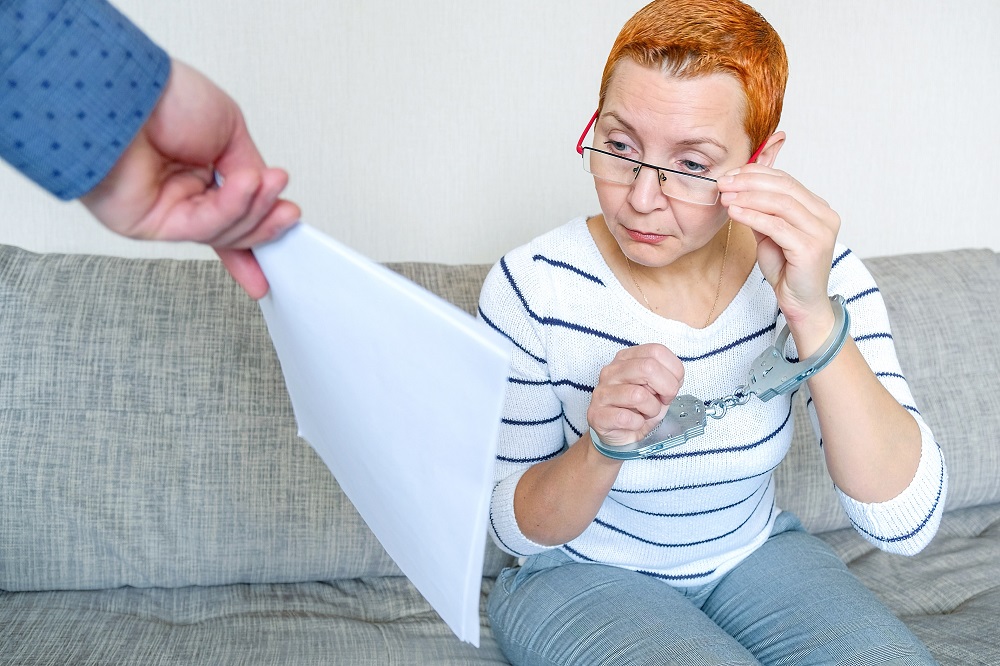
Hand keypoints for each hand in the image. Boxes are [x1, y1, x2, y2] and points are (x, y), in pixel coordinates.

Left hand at [80, 60, 299, 298]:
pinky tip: (245, 187)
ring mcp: (166, 210)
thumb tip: (265, 197)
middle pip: (234, 228)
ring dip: (252, 209)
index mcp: (200, 169)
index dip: (264, 224)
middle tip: (289, 211)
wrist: (124, 90)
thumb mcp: (230, 129)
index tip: (289, 228)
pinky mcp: (149, 224)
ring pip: (222, 232)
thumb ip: (250, 171)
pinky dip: (229, 209)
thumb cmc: (165, 96)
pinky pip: (200, 227)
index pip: (236, 209)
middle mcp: (182, 193)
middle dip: (266, 222)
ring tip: (268, 185)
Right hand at [587, 343, 683, 446]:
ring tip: (647, 413)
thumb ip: (667, 379)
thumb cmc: (639, 410)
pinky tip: (634, 423)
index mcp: (626, 359)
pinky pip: (626, 417)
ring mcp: (602, 391)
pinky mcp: (596, 414)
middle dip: (667, 388)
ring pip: (638, 394)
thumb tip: (674, 379)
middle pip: (648, 367)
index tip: (673, 385)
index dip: (673, 371)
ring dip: (652, 409)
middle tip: (665, 400)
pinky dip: (637, 424)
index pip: (656, 351)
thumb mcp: (658, 390)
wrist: (620, 435)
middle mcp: (611, 371)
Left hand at [718, 163, 840, 349]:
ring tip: (725, 196)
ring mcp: (820, 231)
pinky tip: (734, 212)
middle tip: (723, 183)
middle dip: (749, 182)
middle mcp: (824, 216)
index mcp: (818, 208)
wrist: (801, 302)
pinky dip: (752, 216)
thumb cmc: (787, 270)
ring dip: (748, 197)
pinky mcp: (810, 248)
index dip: (756, 174)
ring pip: (780, 203)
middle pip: (784, 187)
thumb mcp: (770, 235)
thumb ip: (761, 213)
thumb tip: (738, 191)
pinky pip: (776, 226)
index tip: (729, 175)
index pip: (786, 180)